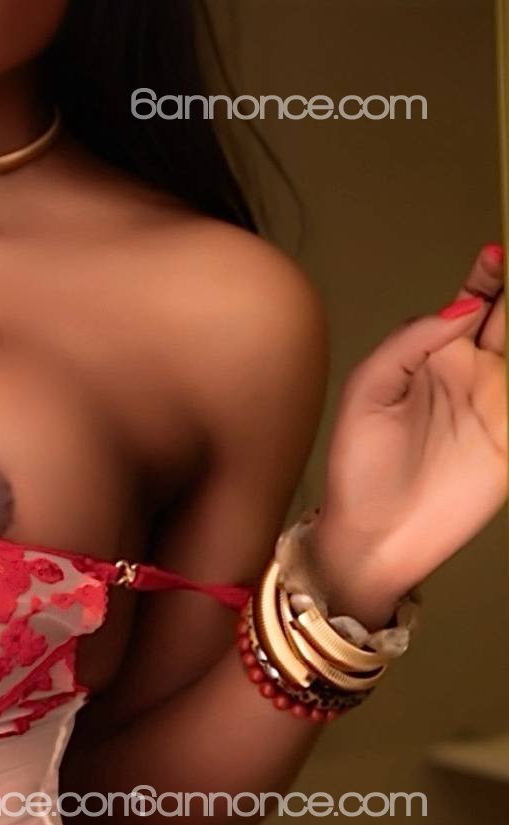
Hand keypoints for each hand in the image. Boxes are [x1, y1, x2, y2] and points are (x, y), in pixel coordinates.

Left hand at [313, 245, 505, 626]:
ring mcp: (498, 407)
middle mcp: (473, 374)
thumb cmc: (358, 470)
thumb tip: (462, 305)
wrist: (372, 539)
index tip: (496, 256)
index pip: (473, 301)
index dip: (490, 275)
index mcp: (434, 356)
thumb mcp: (367, 394)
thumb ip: (409, 343)